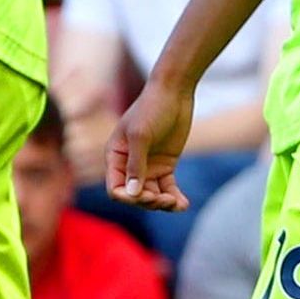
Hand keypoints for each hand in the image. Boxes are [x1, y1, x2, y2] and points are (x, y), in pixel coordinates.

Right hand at [107, 78, 195, 210]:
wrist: (174, 93)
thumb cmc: (151, 109)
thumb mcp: (141, 135)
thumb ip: (136, 164)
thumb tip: (132, 193)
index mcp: (115, 157)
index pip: (115, 188)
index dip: (128, 198)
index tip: (148, 196)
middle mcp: (129, 165)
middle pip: (134, 195)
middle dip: (149, 202)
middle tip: (166, 200)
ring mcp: (148, 166)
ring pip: (152, 195)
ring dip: (163, 203)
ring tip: (177, 204)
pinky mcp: (165, 165)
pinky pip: (167, 188)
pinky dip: (175, 197)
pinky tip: (184, 204)